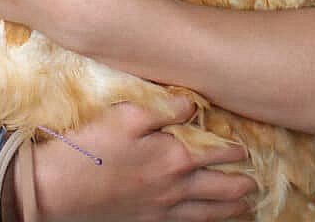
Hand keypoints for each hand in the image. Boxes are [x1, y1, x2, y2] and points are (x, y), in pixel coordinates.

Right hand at [29, 97, 255, 221]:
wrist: (59, 190)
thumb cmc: (92, 146)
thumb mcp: (127, 115)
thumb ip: (164, 109)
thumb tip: (193, 104)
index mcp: (175, 157)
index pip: (215, 152)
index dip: (233, 150)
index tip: (247, 148)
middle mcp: (175, 188)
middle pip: (219, 188)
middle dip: (240, 185)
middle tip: (254, 184)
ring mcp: (161, 210)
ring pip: (206, 213)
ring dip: (229, 209)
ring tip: (246, 207)